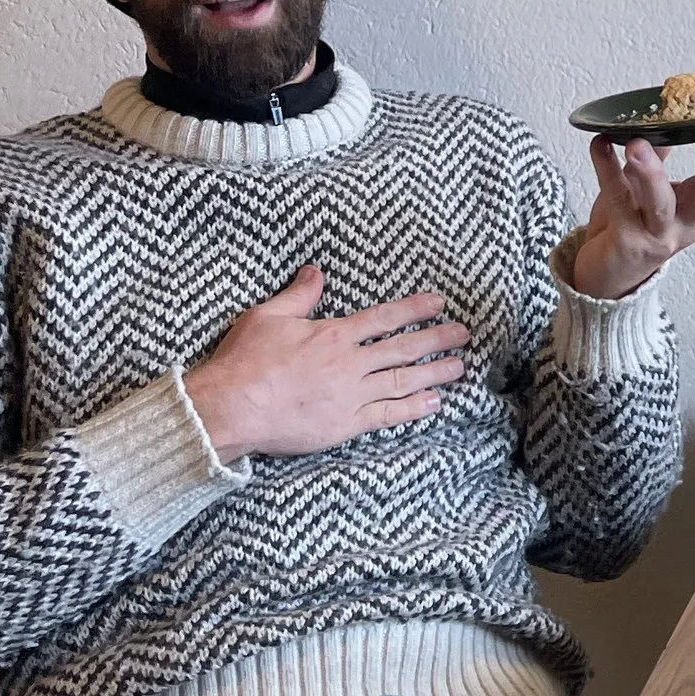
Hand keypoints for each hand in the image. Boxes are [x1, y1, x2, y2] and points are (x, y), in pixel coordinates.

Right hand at [185, 265, 469, 461]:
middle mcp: (349, 363)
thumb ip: (299, 296)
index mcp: (333, 334)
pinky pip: (388, 415)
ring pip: (403, 381)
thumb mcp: (267, 316)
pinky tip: (434, 403)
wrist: (230, 407)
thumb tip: (316, 271)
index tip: (439, 303)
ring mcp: (350, 395)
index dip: (415, 309)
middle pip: (403, 348)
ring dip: (435, 373)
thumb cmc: (243, 362)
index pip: (384, 318)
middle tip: (464, 334)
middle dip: (437, 339)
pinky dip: (413, 409)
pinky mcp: (345, 424)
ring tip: (459, 366)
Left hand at [570, 112, 694, 301]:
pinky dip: (607, 170)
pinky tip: (600, 146)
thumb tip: (663, 121)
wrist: (605, 276)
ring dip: (652, 172)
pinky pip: (617, 201)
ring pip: (660, 204)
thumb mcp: (650, 190)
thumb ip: (659, 160)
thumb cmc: (630, 228)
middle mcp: (684, 225)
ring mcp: (656, 236)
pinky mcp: (626, 242)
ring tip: (638, 144)